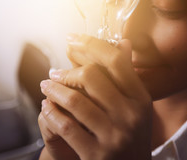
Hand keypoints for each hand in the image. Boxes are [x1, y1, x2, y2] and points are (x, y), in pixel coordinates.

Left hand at [38, 35, 151, 159]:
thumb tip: (123, 43)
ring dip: (54, 89)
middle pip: (92, 76)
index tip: (72, 39)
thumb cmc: (131, 135)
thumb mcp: (136, 107)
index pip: (116, 61)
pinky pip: (65, 126)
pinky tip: (46, 107)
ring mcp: (114, 136)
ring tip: (46, 86)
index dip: (91, 45)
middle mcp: (130, 115)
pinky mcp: (96, 154)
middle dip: (67, 71)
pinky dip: (51, 113)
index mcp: (141, 99)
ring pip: (75, 100)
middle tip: (54, 72)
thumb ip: (128, 76)